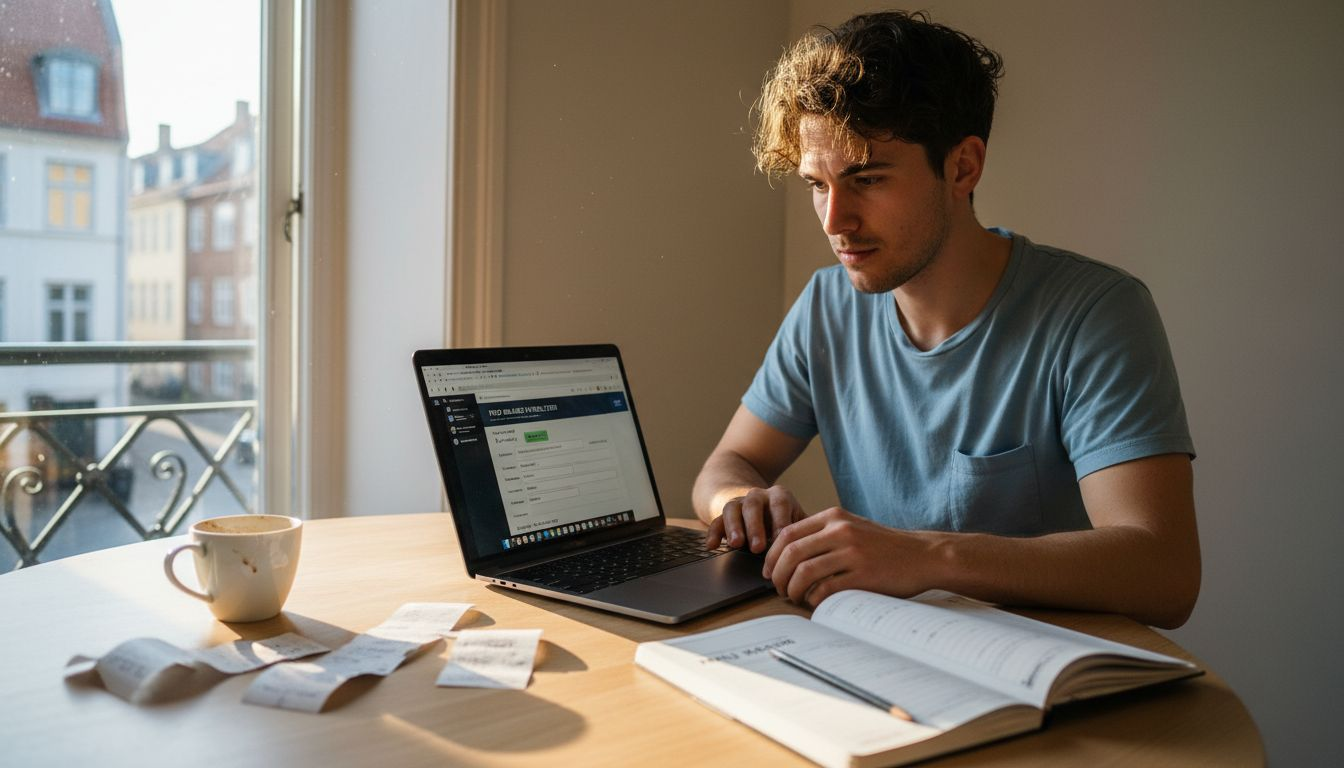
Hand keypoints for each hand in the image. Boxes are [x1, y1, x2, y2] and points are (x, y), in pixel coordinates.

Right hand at [705, 485, 805, 553]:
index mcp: (779, 496)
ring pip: (732, 509)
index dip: (780, 521)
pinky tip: (711, 546)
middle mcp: (758, 496)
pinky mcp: (723, 514)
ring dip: (734, 527)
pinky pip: (716, 520)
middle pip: (754, 505)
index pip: (780, 504)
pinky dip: (713, 533)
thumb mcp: (797, 519)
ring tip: (736, 545)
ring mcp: (739, 503)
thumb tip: (820, 548)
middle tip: (758, 547)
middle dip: (756, 527)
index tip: (781, 540)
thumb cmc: (785, 520)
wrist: (760, 504)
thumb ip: (807, 530)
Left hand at [763, 507, 937, 606]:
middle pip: (791, 552)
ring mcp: (853, 553)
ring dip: (792, 589)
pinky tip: (814, 603)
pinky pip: (825, 589)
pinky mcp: (863, 575)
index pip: (788, 534)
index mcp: (834, 517)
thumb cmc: (885, 546)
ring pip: (804, 572)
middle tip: (778, 588)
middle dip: (777, 574)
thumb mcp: (852, 527)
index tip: (769, 571)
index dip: (772, 556)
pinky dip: (813, 599)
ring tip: (794, 597)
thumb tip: (787, 553)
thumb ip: (823, 533)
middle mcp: (841, 531)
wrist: (923, 556)